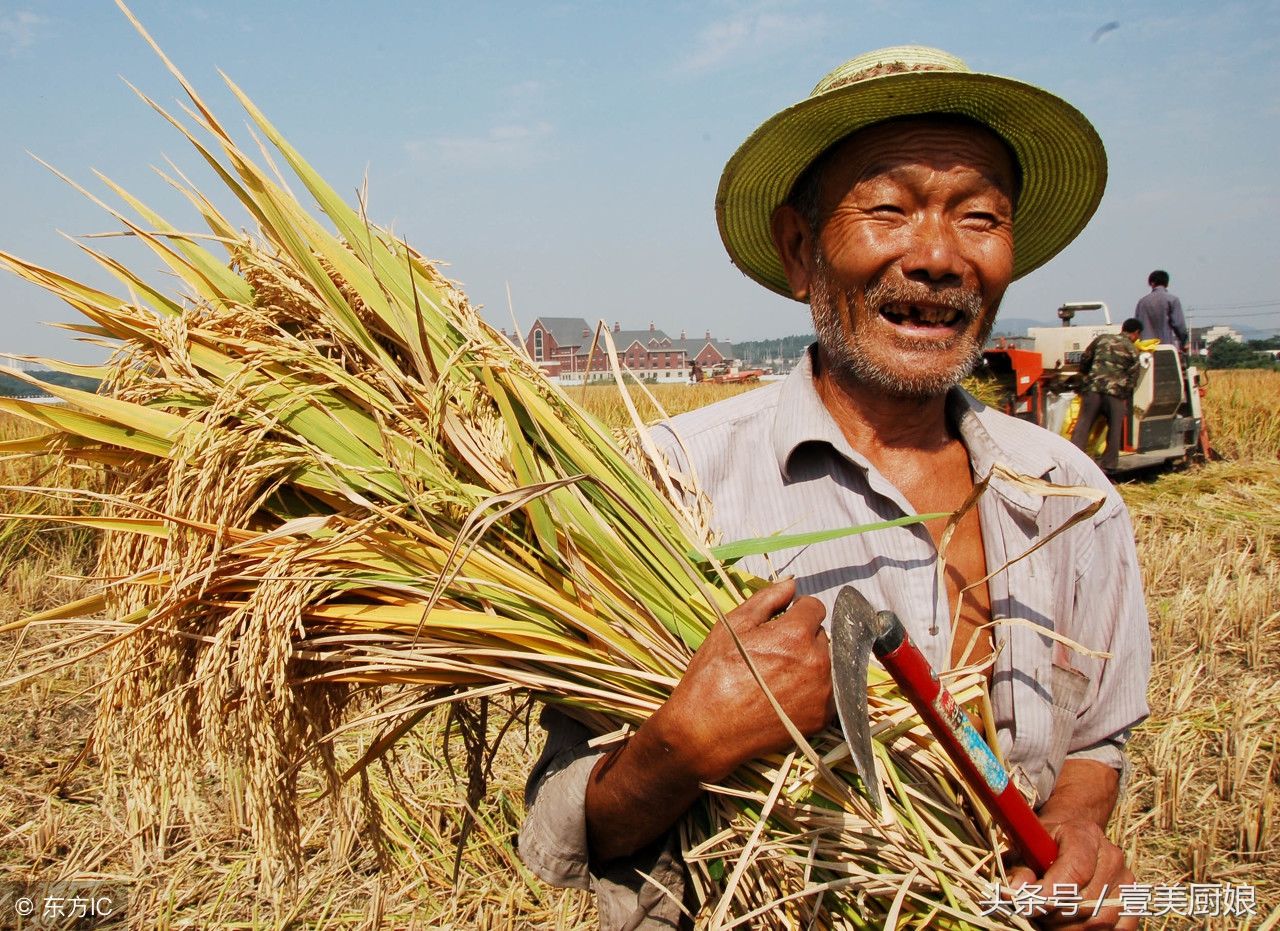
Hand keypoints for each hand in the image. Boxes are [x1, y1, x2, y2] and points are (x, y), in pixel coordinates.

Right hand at [656, 577, 832, 782]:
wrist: (707, 729)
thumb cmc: (714, 674)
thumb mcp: (732, 626)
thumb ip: (767, 599)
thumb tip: (792, 583)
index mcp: (796, 634)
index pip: (814, 607)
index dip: (795, 612)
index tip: (779, 624)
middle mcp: (817, 661)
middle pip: (822, 635)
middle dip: (803, 637)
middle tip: (774, 653)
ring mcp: (823, 692)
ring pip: (828, 663)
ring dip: (811, 663)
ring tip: (780, 675)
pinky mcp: (823, 716)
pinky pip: (829, 691)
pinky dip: (815, 689)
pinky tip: (788, 694)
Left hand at [1007, 818, 1135, 929]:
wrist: (1071, 841)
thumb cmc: (1044, 846)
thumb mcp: (1026, 849)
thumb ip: (1019, 869)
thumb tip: (1016, 892)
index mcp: (1085, 834)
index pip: (1075, 870)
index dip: (1050, 894)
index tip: (1028, 906)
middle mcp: (1111, 855)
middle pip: (1085, 901)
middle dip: (1054, 914)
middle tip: (1035, 914)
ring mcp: (1126, 879)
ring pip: (1100, 920)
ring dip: (1069, 928)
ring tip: (1049, 919)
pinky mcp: (1132, 900)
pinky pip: (1119, 929)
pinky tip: (1071, 925)